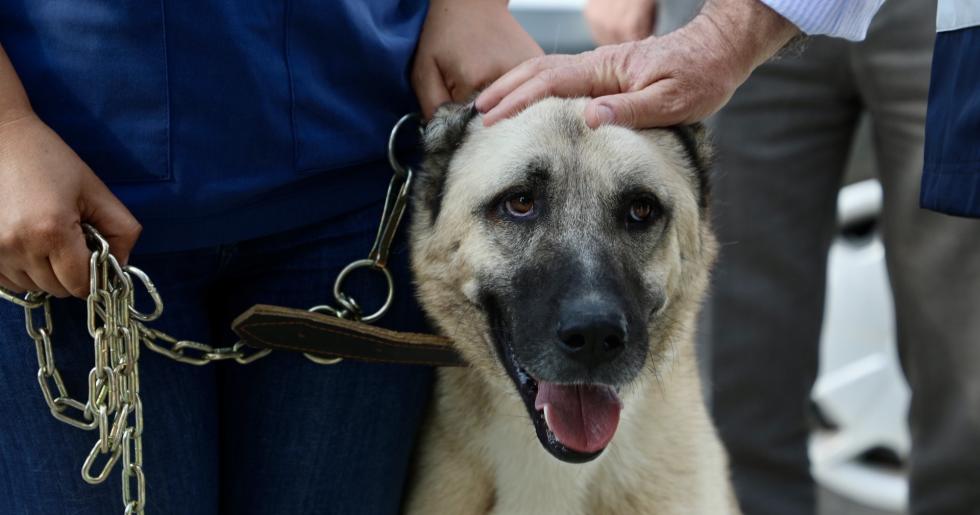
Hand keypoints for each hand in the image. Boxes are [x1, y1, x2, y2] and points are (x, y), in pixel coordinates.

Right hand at [0, 112, 141, 297]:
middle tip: (73, 241)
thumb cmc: (50, 161)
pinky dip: (24, 271)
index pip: (81, 285)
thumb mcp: (95, 190)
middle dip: (73, 273)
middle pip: (59, 289)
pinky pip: (10, 282)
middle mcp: (18, 246)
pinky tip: (29, 244)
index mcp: (52, 231)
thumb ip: (121, 230)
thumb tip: (121, 265)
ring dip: (47, 272)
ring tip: (48, 237)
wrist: (2, 139)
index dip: (95, 276)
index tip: (96, 256)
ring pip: (34, 287)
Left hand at [412, 0, 543, 118]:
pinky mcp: (537, 62)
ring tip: (493, 93)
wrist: (472, 1)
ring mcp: (527, 68)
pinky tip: (508, 86)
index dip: (463, 125)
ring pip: (516, 106)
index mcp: (476, 79)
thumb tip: (447, 137)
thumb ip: (432, 105)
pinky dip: (518, 94)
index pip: (472, 124)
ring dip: (504, 107)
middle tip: (475, 106)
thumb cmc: (447, 31)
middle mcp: (506, 75)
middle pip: (497, 117)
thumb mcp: (425, 68)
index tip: (459, 120)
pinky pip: (529, 92)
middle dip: (484, 118)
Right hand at [476, 0, 797, 128]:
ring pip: (546, 73)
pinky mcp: (606, 74)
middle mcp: (598, 65)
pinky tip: (527, 101)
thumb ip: (629, 110)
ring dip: (515, 87)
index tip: (492, 117)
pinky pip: (560, 79)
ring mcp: (600, 68)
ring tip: (489, 105)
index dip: (518, 101)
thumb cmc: (701, 77)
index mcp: (606, 70)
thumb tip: (588, 118)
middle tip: (477, 114)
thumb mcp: (672, 101)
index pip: (551, 84)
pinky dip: (535, 87)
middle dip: (506, 91)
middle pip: (539, 73)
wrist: (718, 51)